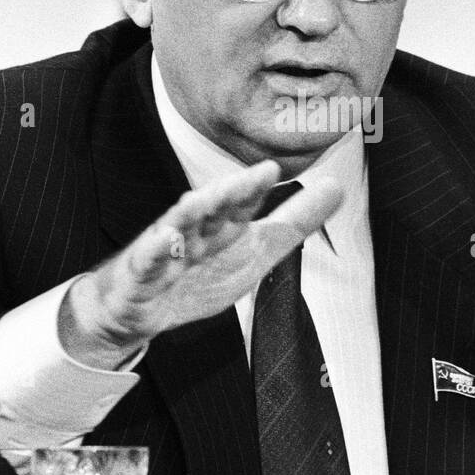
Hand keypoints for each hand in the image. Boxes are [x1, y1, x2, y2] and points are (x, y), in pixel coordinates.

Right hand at [58, 160, 343, 368]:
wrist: (137, 307)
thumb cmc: (199, 271)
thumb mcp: (257, 250)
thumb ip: (296, 221)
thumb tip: (337, 185)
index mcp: (224, 224)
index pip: (242, 201)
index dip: (255, 186)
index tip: (273, 168)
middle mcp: (196, 230)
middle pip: (213, 207)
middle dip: (230, 191)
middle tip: (253, 176)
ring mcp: (165, 250)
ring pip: (177, 227)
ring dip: (190, 213)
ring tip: (202, 199)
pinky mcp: (141, 274)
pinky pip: (147, 262)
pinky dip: (155, 252)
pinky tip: (162, 241)